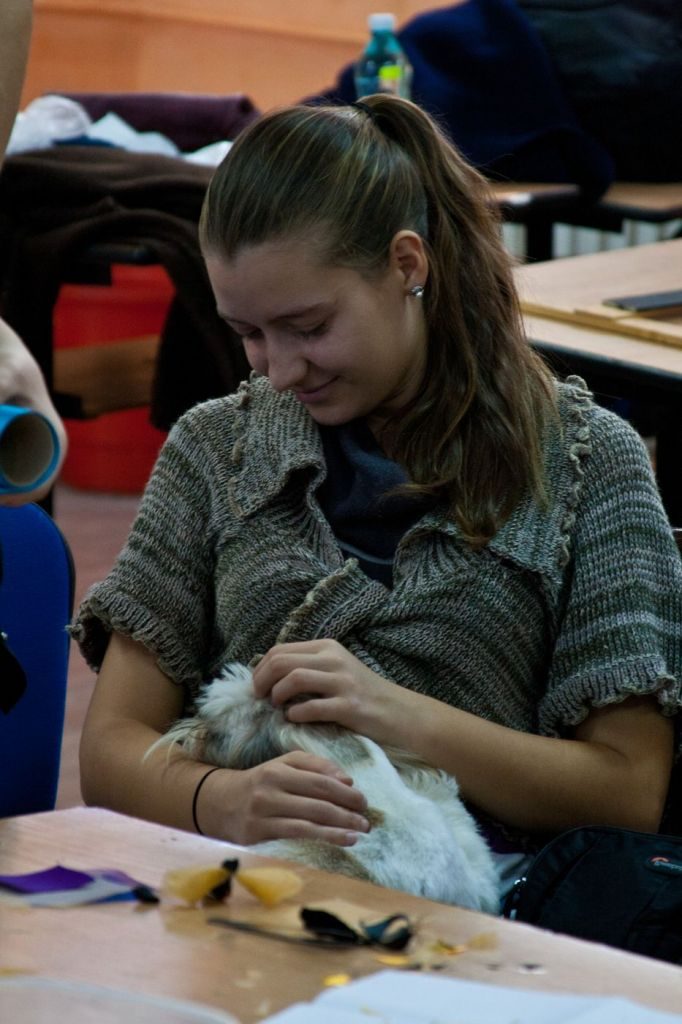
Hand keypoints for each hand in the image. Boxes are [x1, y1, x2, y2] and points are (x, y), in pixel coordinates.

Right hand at [205, 750, 369, 846]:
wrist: (219, 803)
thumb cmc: (260, 783)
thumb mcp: (283, 765)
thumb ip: (315, 766)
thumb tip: (347, 780)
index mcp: (278, 769)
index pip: (319, 779)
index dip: (344, 791)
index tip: (363, 800)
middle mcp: (270, 789)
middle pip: (317, 800)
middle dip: (347, 810)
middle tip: (367, 820)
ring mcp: (263, 812)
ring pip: (310, 820)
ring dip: (340, 827)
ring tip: (361, 832)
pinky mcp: (258, 833)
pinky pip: (298, 835)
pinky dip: (324, 837)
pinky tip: (343, 840)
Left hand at [251, 638, 408, 744]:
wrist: (398, 712)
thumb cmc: (363, 693)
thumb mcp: (336, 669)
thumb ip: (309, 666)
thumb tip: (269, 673)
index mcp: (327, 647)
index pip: (280, 650)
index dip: (261, 668)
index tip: (257, 686)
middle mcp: (334, 659)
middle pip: (282, 662)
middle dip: (263, 681)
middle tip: (261, 698)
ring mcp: (342, 682)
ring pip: (294, 679)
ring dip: (277, 695)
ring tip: (277, 707)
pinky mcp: (349, 706)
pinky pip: (311, 707)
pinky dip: (296, 714)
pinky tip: (295, 719)